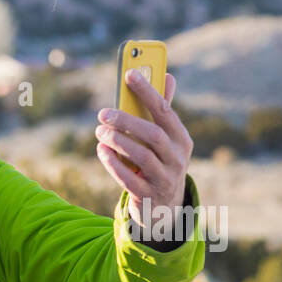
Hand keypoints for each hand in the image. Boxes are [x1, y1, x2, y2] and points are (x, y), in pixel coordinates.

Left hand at [95, 71, 193, 238]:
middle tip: (103, 113)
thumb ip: (163, 110)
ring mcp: (164, 178)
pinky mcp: (147, 195)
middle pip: (153, 134)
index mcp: (181, 139)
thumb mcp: (167, 140)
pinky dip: (113, 163)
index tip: (129, 74)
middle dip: (126, 120)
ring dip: (117, 141)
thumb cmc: (160, 163)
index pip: (165, 110)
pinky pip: (128, 178)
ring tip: (99, 132)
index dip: (148, 91)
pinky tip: (101, 151)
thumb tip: (167, 74)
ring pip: (140, 156)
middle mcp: (177, 158)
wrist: (164, 207)